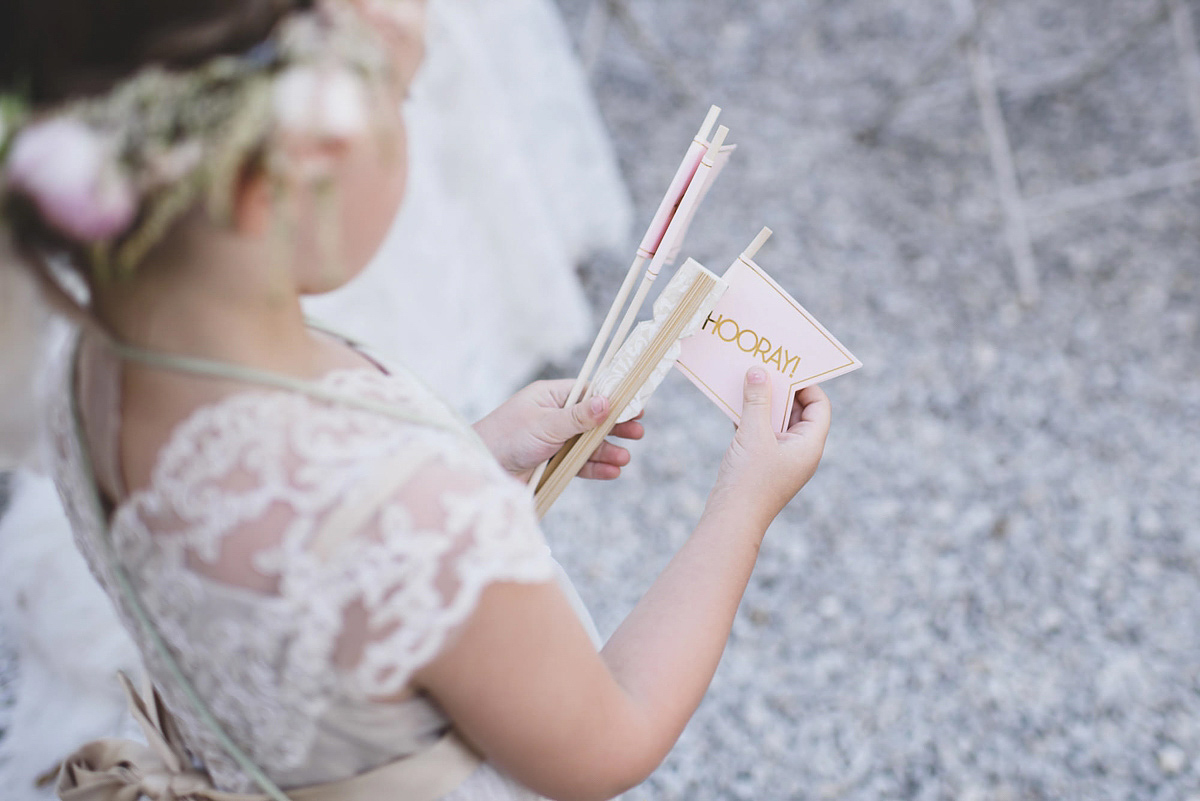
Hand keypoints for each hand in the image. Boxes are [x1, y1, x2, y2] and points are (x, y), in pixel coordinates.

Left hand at [473, 380, 645, 482]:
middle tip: (638, 432)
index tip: (636, 405)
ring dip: (607, 450)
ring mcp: (553, 440)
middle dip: (615, 426)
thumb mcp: (546, 424)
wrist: (481, 469)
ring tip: (624, 459)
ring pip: (588, 443)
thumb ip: (578, 416)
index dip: (613, 399)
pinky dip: (595, 467)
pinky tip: (612, 471)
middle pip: (593, 419)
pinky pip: (579, 463)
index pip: (589, 392)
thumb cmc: (507, 437)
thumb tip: (608, 402)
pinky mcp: (551, 463)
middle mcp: (554, 416)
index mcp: (550, 396)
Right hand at [708, 368, 830, 529]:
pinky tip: (734, 405)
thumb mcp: (753, 434)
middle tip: (764, 370)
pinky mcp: (763, 464)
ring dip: (763, 404)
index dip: (806, 385)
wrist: (731, 520)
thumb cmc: (749, 480)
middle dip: (781, 391)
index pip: (819, 407)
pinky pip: (762, 433)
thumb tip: (759, 372)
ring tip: (747, 383)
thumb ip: (757, 400)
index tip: (786, 369)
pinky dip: (751, 419)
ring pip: (777, 422)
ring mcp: (781, 459)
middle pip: (798, 412)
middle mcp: (800, 451)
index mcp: (809, 445)